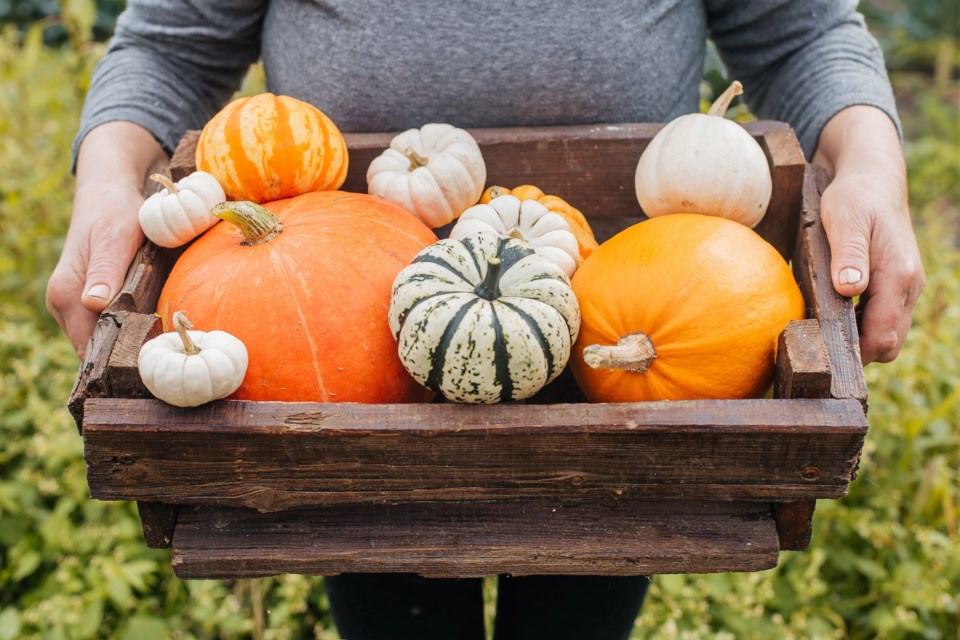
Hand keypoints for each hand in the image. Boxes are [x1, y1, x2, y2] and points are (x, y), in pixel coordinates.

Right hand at [46, 123, 166, 358]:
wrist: (110, 191)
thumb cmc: (114, 212)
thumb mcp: (115, 239)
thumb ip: (105, 272)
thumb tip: (93, 303)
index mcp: (66, 294)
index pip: (87, 346)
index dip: (117, 361)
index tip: (150, 370)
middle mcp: (65, 303)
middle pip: (94, 347)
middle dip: (126, 357)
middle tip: (164, 364)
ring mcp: (77, 302)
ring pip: (102, 337)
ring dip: (130, 343)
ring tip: (162, 352)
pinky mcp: (92, 298)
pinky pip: (108, 323)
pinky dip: (129, 328)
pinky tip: (153, 332)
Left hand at [814, 106, 924, 363]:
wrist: (872, 178)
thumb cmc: (854, 197)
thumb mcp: (844, 219)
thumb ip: (849, 255)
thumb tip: (850, 290)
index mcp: (898, 275)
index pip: (883, 335)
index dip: (855, 353)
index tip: (821, 356)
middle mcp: (908, 286)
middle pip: (888, 343)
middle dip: (857, 352)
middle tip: (816, 347)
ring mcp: (904, 287)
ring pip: (886, 333)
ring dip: (859, 339)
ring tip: (820, 333)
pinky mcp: (894, 284)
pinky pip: (881, 318)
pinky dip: (861, 325)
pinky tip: (832, 317)